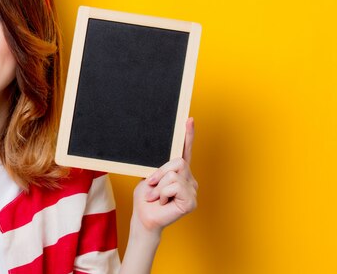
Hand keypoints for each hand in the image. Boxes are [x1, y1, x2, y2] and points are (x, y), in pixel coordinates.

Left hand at [132, 118, 197, 233]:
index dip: (188, 135)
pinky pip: (175, 185)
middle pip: (178, 161)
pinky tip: (164, 203)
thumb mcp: (150, 177)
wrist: (143, 216)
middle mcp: (189, 179)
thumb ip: (160, 167)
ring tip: (157, 197)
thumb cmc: (146, 198)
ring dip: (159, 186)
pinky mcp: (192, 201)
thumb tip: (166, 161)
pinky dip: (163, 193)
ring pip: (174, 174)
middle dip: (160, 173)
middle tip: (153, 187)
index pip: (185, 151)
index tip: (189, 119)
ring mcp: (192, 190)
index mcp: (178, 172)